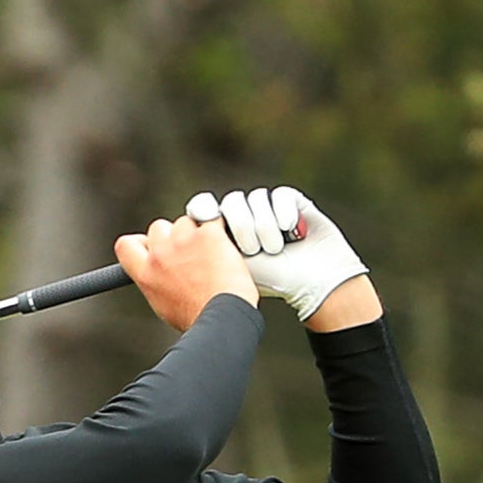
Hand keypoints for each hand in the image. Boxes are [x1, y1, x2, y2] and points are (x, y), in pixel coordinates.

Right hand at [116, 210, 260, 332]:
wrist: (224, 316)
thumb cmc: (200, 318)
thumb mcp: (165, 306)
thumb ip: (157, 283)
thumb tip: (160, 277)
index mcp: (147, 274)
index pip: (126, 245)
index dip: (140, 242)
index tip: (150, 245)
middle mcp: (161, 255)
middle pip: (158, 227)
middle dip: (172, 236)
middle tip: (190, 253)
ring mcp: (184, 241)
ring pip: (185, 222)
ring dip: (196, 234)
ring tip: (212, 257)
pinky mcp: (208, 233)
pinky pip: (212, 220)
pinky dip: (220, 232)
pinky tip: (225, 249)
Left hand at [184, 186, 373, 325]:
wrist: (314, 286)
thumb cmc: (268, 286)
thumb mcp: (225, 272)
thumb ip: (195, 254)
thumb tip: (168, 236)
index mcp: (223, 234)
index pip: (205, 208)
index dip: (203, 209)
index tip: (205, 218)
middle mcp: (245, 218)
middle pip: (231, 203)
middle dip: (242, 227)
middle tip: (252, 251)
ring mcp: (269, 209)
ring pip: (255, 200)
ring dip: (265, 226)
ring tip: (275, 249)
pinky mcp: (293, 202)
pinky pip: (279, 196)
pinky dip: (284, 214)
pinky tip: (293, 233)